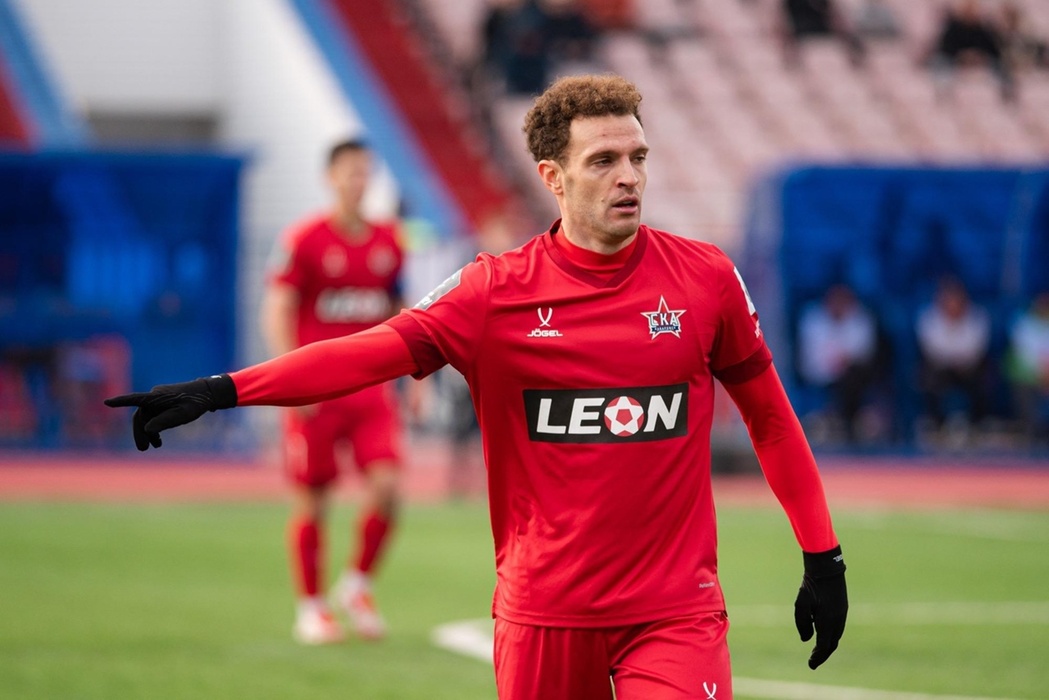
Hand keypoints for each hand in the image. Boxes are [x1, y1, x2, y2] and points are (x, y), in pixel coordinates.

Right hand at [104, 374, 237, 449]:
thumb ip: (165, 421)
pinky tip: (158, 440)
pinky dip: (154, 428)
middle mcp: (154, 396)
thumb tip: (147, 429)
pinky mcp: (162, 403)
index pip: (136, 399)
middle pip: (140, 416)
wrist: (207, 394)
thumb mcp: (182, 415)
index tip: (106, 402)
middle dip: (140, 433)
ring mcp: (157, 399)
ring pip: (146, 418)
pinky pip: (153, 416)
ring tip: (153, 447)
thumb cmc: (195, 403)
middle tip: (143, 449)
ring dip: (148, 432)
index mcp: (157, 396)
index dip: (121, 401)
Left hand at [794, 545, 847, 669]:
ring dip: (828, 645)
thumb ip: (803, 623)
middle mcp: (838, 621)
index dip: (817, 657)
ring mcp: (842, 614)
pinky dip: (831, 636)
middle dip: (823, 654)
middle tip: (814, 661)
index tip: (811, 664)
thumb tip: (806, 640)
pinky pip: (838, 628)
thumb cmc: (811, 585)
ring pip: (836, 636)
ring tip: (818, 651)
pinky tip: (823, 634)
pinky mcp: (842, 608)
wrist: (826, 568)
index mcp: (828, 622)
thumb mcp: (801, 604)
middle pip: (832, 644)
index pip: (823, 646)